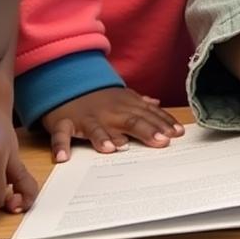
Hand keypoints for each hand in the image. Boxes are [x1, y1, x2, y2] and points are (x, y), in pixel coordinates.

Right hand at [42, 87, 183, 161]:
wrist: (66, 81)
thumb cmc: (98, 96)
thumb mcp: (121, 96)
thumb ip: (140, 103)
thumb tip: (158, 104)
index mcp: (124, 105)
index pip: (148, 115)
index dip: (164, 124)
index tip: (178, 133)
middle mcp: (108, 112)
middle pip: (130, 121)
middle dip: (147, 130)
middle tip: (162, 142)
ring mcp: (86, 117)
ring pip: (96, 128)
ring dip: (104, 137)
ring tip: (113, 149)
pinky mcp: (63, 122)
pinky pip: (61, 134)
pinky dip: (61, 144)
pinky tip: (63, 157)